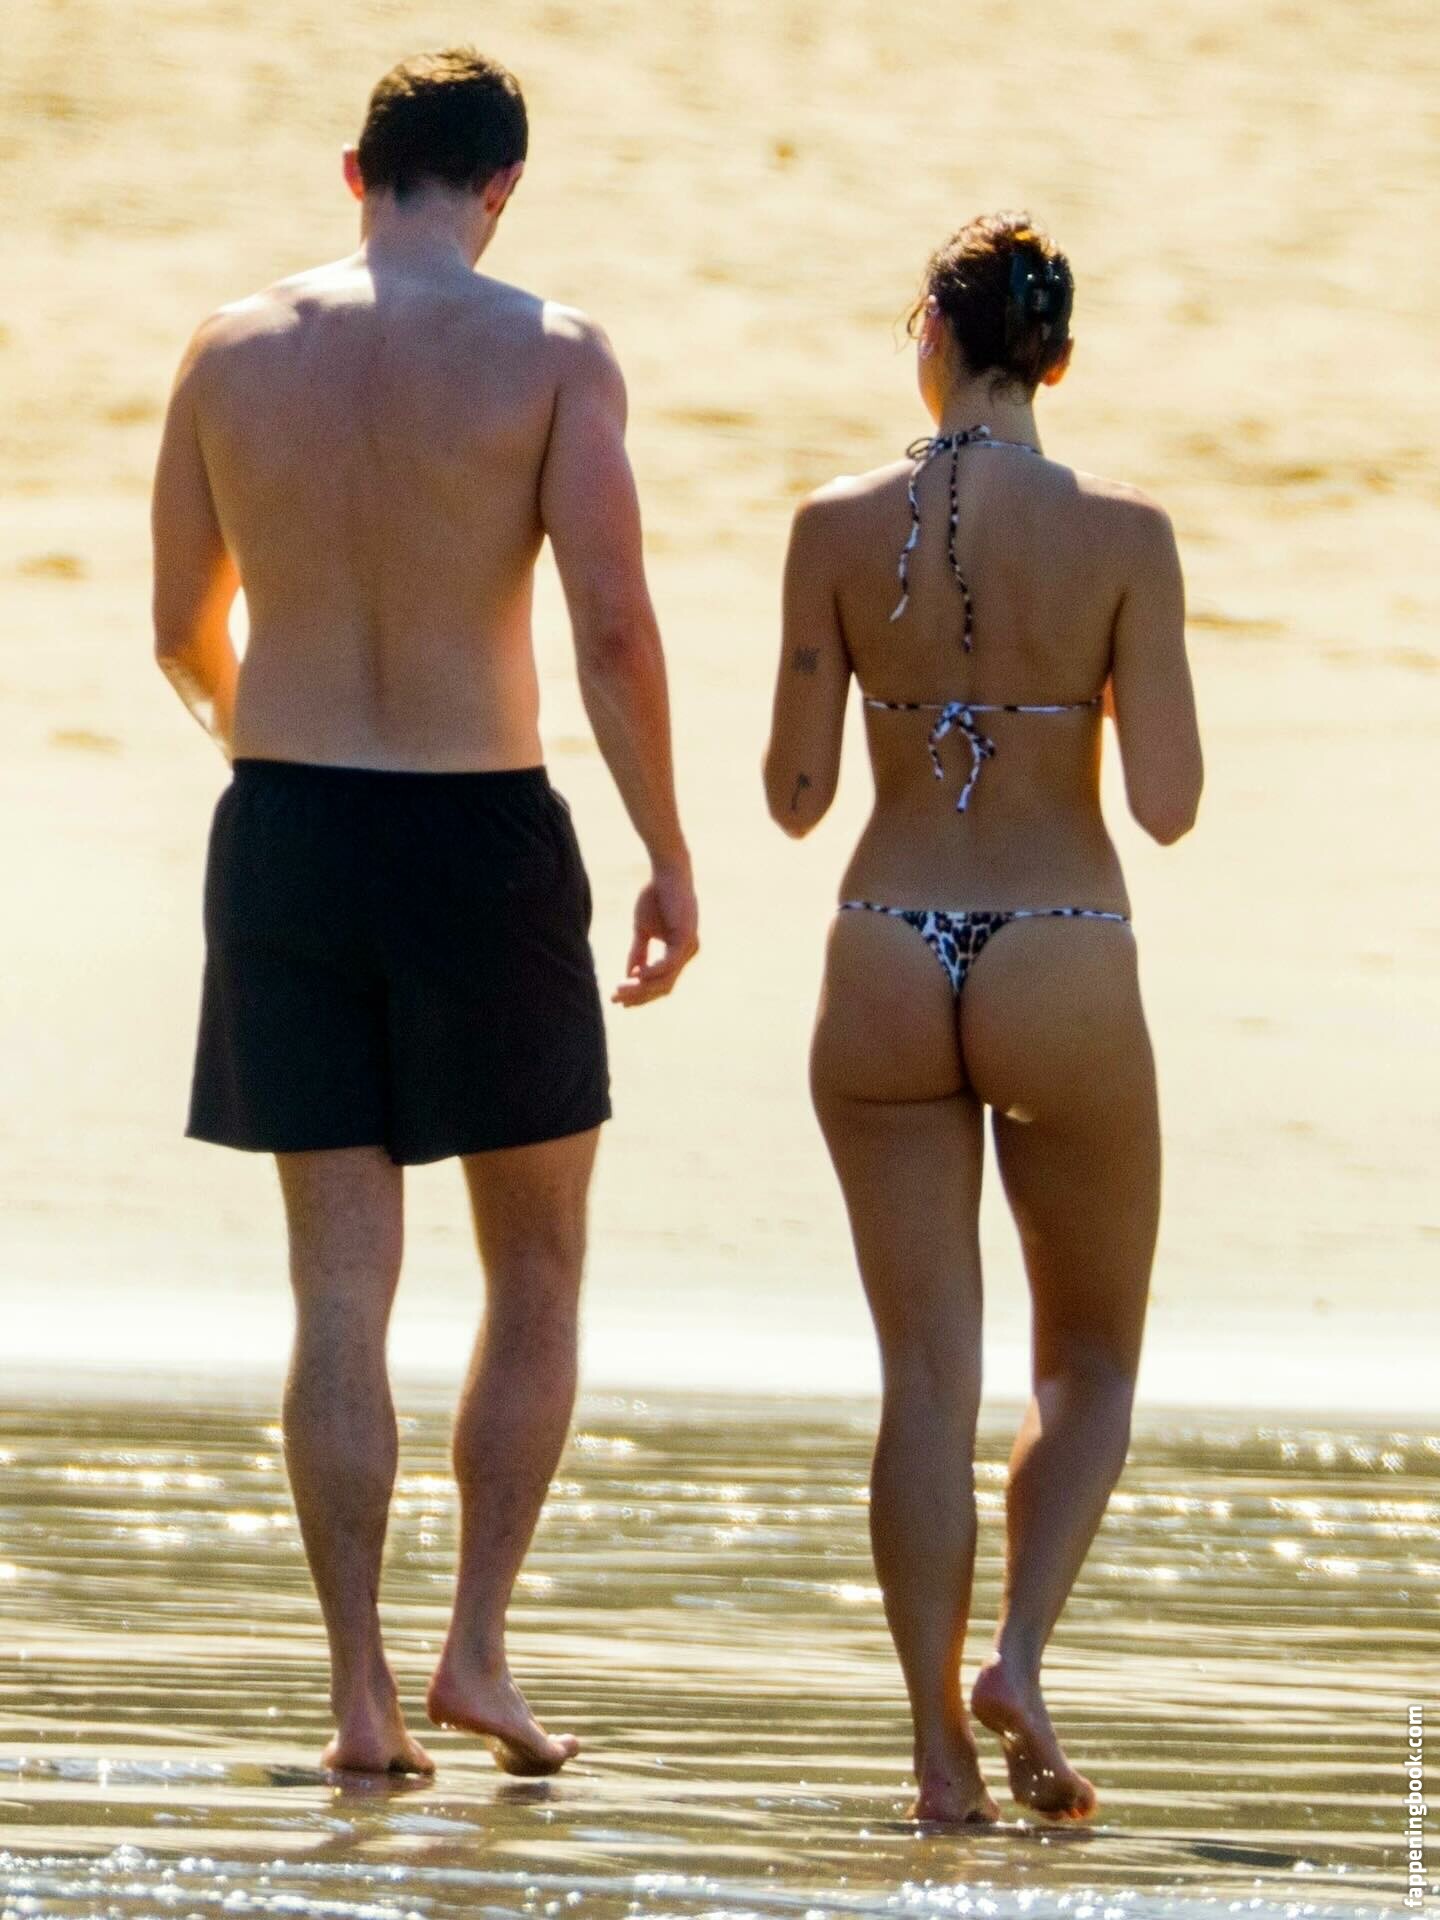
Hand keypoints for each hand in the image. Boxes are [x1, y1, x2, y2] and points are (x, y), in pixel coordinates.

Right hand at [613, 865, 698, 1007]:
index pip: (661, 983)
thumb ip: (638, 952)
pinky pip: (668, 964)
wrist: (666, 872)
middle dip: (639, 996)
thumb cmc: (656, 897)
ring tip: (620, 990)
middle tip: (614, 999)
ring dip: (641, 988)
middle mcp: (688, 953)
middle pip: (663, 987)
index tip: (619, 999)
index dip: (640, 994)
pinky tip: (635, 975)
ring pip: (665, 980)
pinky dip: (651, 972)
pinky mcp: (685, 938)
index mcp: (679, 952)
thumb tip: (629, 974)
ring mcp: (689, 947)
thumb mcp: (642, 930)